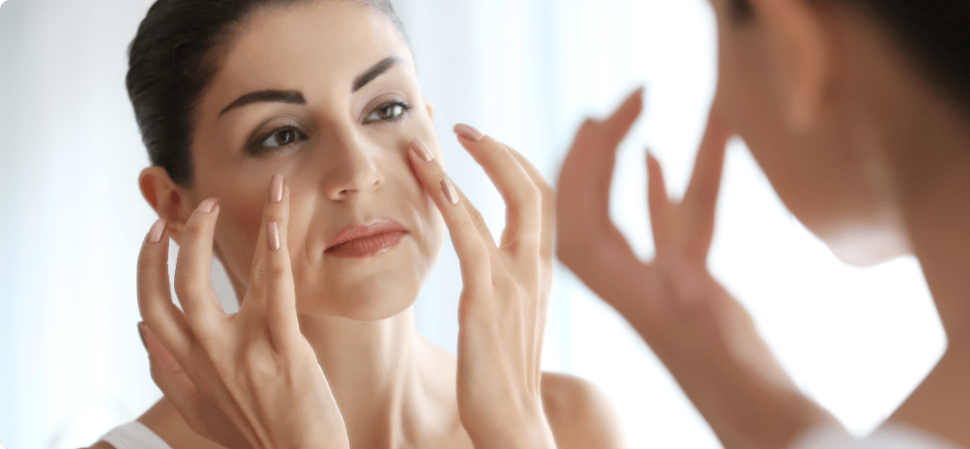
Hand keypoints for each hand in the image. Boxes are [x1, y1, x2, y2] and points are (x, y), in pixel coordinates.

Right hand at [137, 175, 347, 448]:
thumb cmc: (254, 435)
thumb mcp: (198, 410)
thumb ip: (166, 372)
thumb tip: (139, 331)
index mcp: (187, 364)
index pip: (150, 306)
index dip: (148, 264)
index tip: (156, 230)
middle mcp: (209, 355)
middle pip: (180, 288)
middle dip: (188, 240)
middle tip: (204, 205)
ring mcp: (246, 352)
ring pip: (230, 282)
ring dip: (244, 232)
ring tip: (258, 197)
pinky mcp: (286, 352)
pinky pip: (277, 297)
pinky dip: (275, 260)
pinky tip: (277, 231)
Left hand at [407, 126, 556, 448]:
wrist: (513, 424)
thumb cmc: (501, 380)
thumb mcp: (509, 321)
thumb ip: (502, 286)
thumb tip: (484, 264)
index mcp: (541, 274)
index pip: (541, 201)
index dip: (515, 165)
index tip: (483, 145)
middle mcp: (536, 271)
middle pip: (535, 189)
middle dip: (500, 151)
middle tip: (463, 129)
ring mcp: (515, 282)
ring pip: (505, 203)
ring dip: (468, 165)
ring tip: (426, 145)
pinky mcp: (486, 298)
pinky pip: (471, 236)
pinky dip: (452, 200)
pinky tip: (430, 179)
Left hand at [556, 90, 836, 448]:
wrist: (763, 421)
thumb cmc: (743, 389)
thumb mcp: (713, 339)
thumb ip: (693, 300)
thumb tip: (675, 266)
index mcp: (623, 289)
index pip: (580, 213)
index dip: (582, 162)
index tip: (598, 117)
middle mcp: (632, 282)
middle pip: (597, 203)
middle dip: (602, 148)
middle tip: (624, 101)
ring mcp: (660, 283)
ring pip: (641, 208)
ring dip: (639, 158)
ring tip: (643, 106)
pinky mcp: (690, 289)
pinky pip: (670, 227)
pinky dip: (664, 190)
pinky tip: (659, 159)